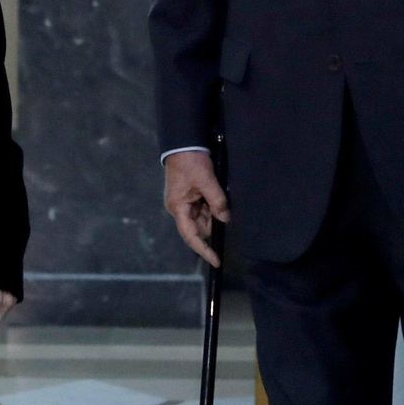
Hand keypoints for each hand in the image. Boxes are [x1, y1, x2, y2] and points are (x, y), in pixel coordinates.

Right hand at [164, 149, 229, 267]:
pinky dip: (211, 205)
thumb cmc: (191, 162)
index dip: (204, 250)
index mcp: (178, 208)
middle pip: (198, 226)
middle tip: (223, 208)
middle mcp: (179, 208)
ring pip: (201, 217)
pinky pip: (202, 207)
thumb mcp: (207, 181)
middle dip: (212, 222)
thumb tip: (225, 218)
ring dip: (212, 212)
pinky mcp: (188, 196)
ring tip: (217, 194)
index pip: (191, 236)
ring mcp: (183, 202)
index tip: (216, 260)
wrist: (183, 143)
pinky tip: (216, 195)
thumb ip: (216, 201)